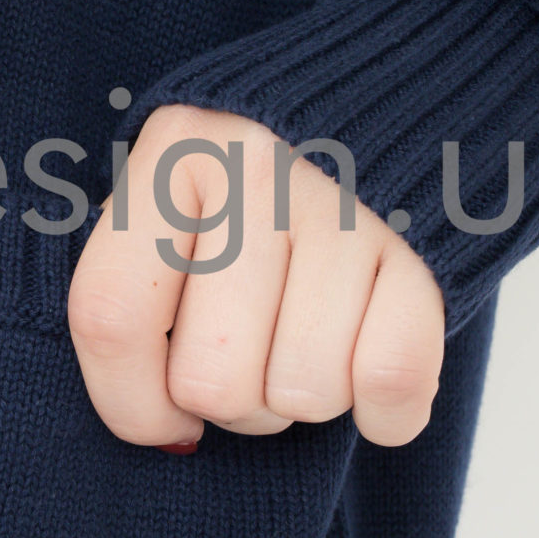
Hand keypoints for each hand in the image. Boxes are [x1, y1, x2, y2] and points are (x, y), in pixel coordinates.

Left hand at [67, 104, 446, 450]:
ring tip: (310, 338)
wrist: (391, 105)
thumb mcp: (174, 201)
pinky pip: (391, 382)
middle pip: (212, 380)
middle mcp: (258, 169)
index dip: (129, 402)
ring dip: (306, 398)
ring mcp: (350, 207)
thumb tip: (164, 433)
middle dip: (233, 405)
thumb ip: (135, 291)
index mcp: (175, 154)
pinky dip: (383, 411)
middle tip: (253, 358)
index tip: (163, 419)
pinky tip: (366, 363)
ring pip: (304, 393)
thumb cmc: (255, 189)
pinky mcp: (427, 249)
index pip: (111, 318)